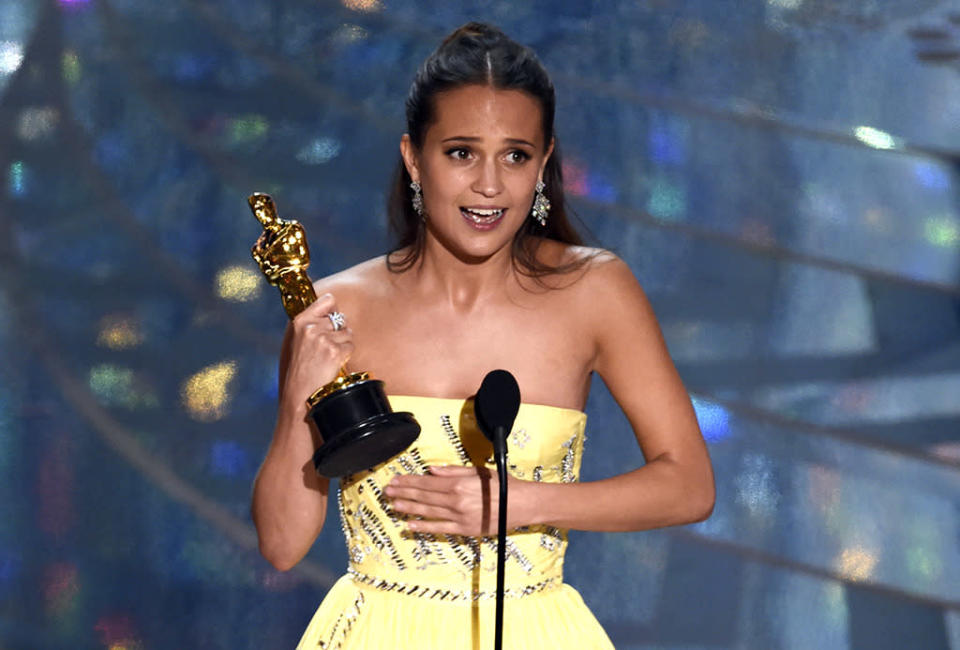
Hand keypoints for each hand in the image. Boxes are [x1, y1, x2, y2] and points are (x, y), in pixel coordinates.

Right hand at [282, 293, 352, 405]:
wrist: (301, 393)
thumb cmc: (302, 369)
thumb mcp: (299, 340)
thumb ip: (313, 324)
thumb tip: (334, 311)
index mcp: (301, 321)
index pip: (328, 300)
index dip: (333, 310)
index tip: (331, 321)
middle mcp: (311, 328)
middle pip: (340, 319)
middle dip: (339, 333)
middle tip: (327, 349)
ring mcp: (323, 339)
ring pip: (348, 332)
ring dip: (343, 344)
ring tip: (329, 357)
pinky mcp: (335, 352)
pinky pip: (350, 346)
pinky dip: (346, 355)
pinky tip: (334, 363)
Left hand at [385, 465, 521, 535]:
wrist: (522, 505)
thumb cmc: (502, 486)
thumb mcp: (478, 472)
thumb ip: (452, 472)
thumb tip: (431, 471)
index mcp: (458, 484)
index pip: (427, 482)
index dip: (409, 481)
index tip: (396, 480)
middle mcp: (455, 500)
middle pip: (423, 496)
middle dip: (403, 493)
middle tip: (388, 491)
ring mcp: (458, 517)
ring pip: (427, 512)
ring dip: (408, 508)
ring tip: (393, 505)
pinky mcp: (463, 530)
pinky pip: (439, 529)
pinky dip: (423, 527)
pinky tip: (409, 524)